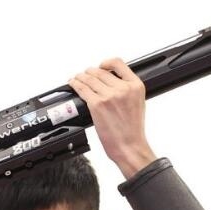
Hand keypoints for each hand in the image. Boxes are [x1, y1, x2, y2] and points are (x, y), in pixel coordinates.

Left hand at [68, 57, 156, 178]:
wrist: (129, 146)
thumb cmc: (133, 130)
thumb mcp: (138, 103)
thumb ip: (127, 90)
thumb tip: (112, 82)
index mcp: (135, 86)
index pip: (118, 63)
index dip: (106, 63)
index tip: (101, 66)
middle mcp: (122, 89)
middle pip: (100, 71)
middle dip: (90, 72)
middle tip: (86, 74)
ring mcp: (108, 96)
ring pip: (89, 78)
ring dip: (81, 76)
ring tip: (77, 78)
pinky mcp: (96, 104)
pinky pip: (82, 89)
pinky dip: (75, 84)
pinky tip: (73, 83)